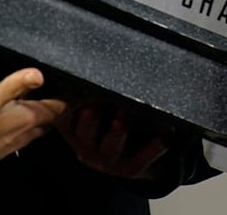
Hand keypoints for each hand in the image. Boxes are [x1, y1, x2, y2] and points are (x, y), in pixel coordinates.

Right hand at [0, 68, 66, 193]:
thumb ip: (14, 84)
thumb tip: (39, 73)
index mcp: (29, 118)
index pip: (61, 106)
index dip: (71, 94)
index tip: (76, 83)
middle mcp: (27, 132)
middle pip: (52, 116)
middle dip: (58, 102)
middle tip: (61, 87)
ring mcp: (16, 141)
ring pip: (38, 124)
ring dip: (42, 111)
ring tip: (40, 95)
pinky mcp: (4, 147)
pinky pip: (24, 130)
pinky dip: (26, 119)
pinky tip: (14, 111)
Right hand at [53, 98, 171, 179]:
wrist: (133, 153)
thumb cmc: (110, 118)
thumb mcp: (94, 107)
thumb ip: (89, 90)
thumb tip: (89, 58)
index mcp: (73, 130)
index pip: (63, 117)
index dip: (64, 105)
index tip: (71, 90)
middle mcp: (86, 147)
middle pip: (85, 132)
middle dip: (91, 117)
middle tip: (96, 100)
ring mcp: (107, 160)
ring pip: (110, 147)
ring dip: (117, 131)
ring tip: (123, 117)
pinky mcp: (129, 168)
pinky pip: (140, 160)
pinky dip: (152, 150)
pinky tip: (163, 138)